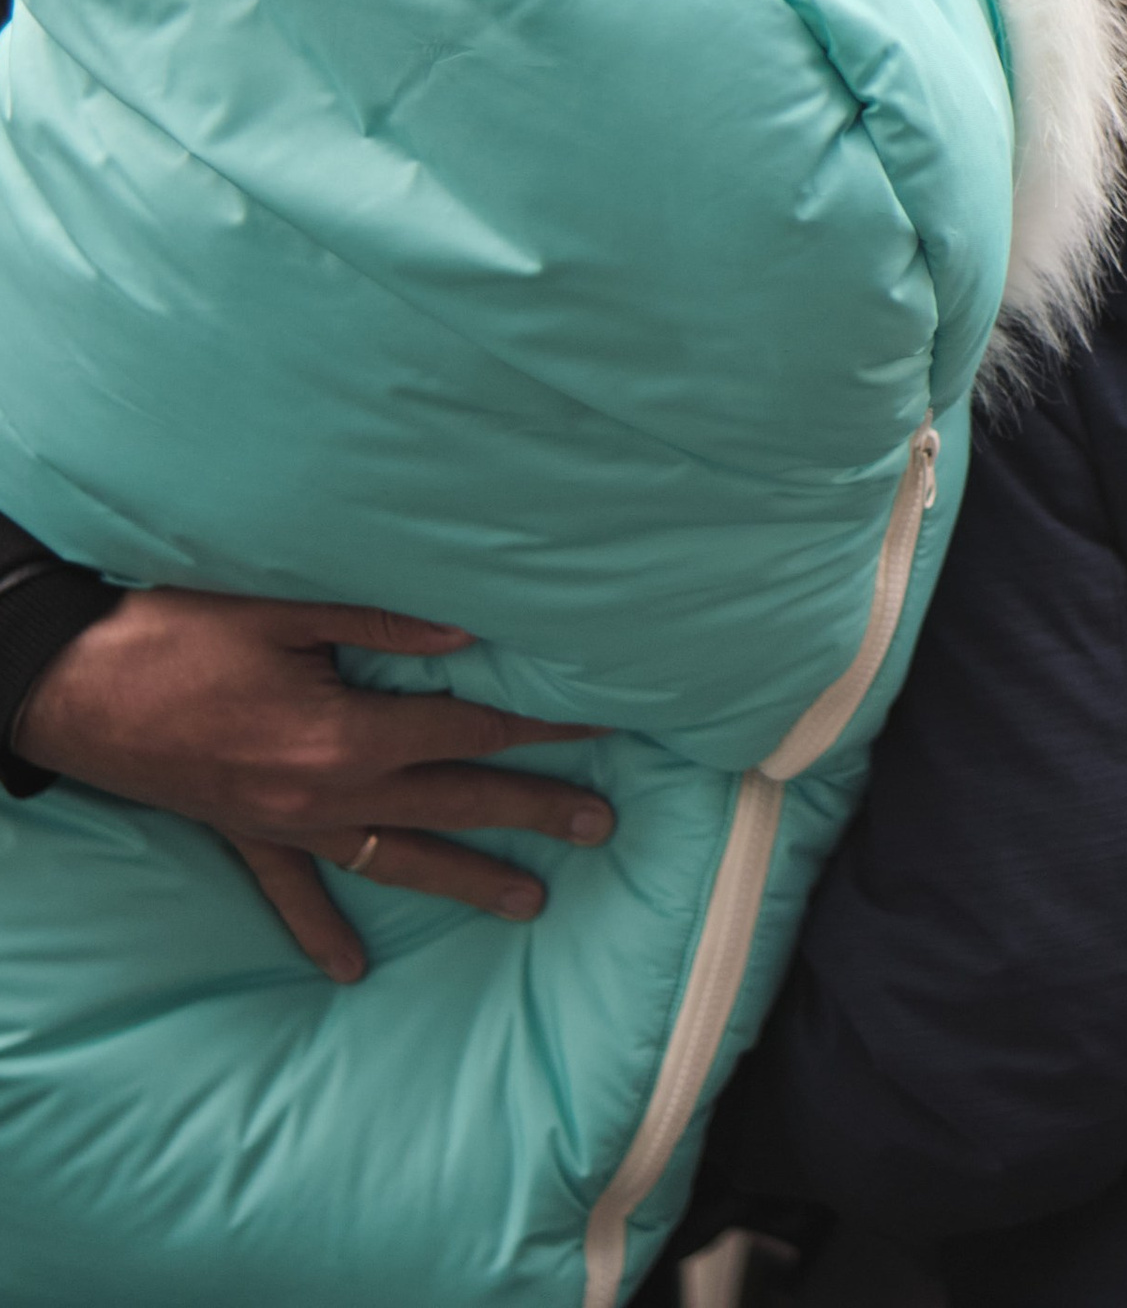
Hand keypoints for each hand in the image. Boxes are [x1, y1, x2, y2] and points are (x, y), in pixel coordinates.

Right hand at [15, 588, 614, 982]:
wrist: (69, 683)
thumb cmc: (180, 634)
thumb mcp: (288, 612)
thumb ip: (385, 626)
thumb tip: (469, 633)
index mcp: (345, 733)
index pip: (469, 730)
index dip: (540, 727)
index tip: (602, 727)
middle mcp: (325, 794)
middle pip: (452, 803)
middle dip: (532, 813)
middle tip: (602, 826)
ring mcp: (285, 824)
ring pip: (394, 858)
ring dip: (464, 878)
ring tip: (530, 903)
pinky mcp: (243, 834)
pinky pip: (292, 892)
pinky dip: (322, 930)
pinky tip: (352, 971)